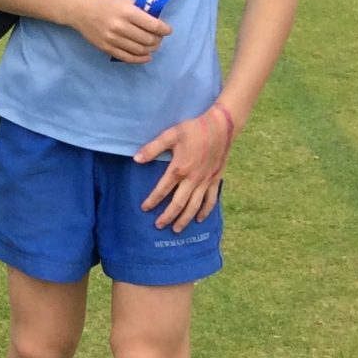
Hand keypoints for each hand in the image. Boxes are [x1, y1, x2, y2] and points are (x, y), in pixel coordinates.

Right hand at [67, 0, 169, 62]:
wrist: (79, 10)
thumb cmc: (103, 1)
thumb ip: (139, 10)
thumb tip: (156, 21)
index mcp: (126, 12)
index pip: (153, 25)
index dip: (164, 29)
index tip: (168, 30)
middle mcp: (120, 27)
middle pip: (148, 39)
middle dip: (158, 39)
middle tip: (159, 37)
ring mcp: (112, 39)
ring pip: (140, 50)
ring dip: (151, 49)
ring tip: (152, 45)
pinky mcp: (106, 48)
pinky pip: (128, 58)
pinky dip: (140, 59)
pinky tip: (146, 56)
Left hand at [135, 103, 237, 231]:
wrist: (221, 127)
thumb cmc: (193, 130)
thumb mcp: (170, 135)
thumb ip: (152, 148)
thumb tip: (136, 159)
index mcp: (179, 169)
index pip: (163, 189)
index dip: (152, 200)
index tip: (144, 208)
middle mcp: (193, 179)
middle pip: (179, 203)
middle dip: (168, 216)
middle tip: (158, 226)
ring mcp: (206, 181)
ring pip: (195, 206)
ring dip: (185, 219)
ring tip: (177, 229)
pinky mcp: (216, 180)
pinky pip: (211, 200)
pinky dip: (205, 211)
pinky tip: (199, 219)